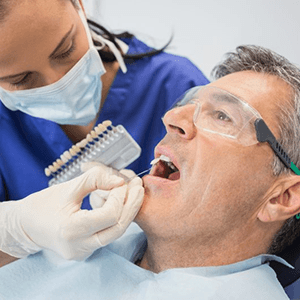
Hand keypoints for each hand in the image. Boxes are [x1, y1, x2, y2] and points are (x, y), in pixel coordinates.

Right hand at [0, 166, 143, 259]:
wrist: (27, 225)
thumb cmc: (44, 204)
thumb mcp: (68, 187)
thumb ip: (95, 180)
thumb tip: (120, 181)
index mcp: (71, 230)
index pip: (109, 216)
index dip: (119, 196)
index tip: (121, 181)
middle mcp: (80, 246)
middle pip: (118, 228)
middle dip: (132, 205)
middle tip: (139, 185)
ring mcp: (84, 251)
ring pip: (116, 232)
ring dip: (128, 211)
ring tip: (134, 191)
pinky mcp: (88, 250)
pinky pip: (109, 233)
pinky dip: (118, 217)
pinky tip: (122, 202)